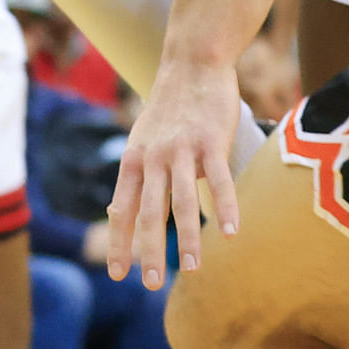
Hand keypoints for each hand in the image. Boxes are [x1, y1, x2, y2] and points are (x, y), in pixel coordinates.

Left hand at [106, 51, 240, 286]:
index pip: (122, 210)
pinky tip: (233, 232)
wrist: (192, 64)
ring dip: (188, 239)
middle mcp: (153, 158)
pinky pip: (219, 181)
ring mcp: (182, 150)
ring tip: (194, 269)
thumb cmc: (168, 108)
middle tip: (151, 284)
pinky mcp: (211, 142)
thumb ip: (134, 177)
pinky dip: (226, 208)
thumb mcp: (140, 140)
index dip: (118, 243)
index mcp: (134, 161)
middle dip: (149, 251)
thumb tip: (116, 213)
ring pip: (183, 201)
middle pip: (149, 213)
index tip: (118, 274)